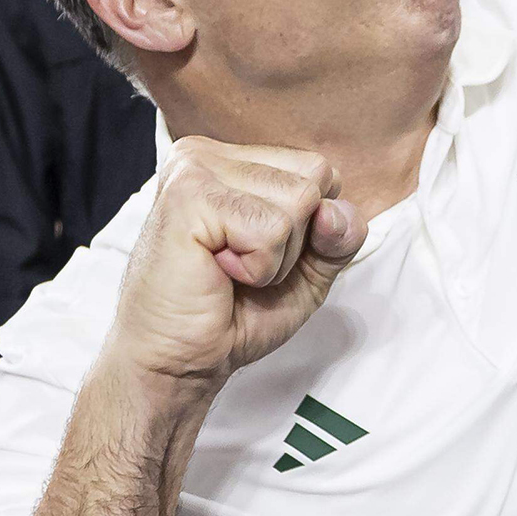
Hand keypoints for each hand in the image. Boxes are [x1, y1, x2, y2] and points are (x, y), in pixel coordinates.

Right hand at [107, 139, 365, 389]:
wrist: (177, 362)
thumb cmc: (232, 316)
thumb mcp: (308, 272)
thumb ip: (339, 236)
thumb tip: (335, 211)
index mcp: (232, 161)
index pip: (320, 170)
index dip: (311, 229)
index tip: (258, 255)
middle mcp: (209, 153)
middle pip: (315, 179)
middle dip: (295, 240)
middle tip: (241, 267)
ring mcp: (195, 167)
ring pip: (300, 200)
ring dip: (275, 257)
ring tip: (227, 270)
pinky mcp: (188, 194)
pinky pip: (271, 228)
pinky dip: (258, 267)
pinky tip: (217, 272)